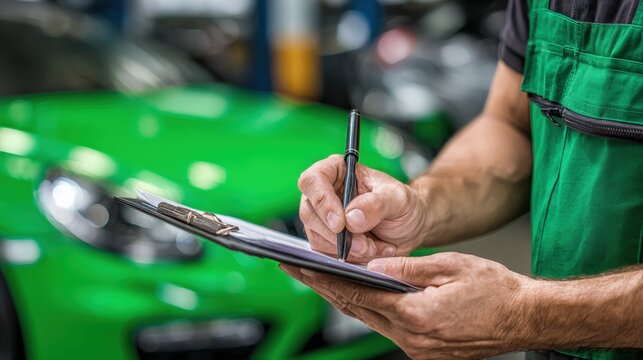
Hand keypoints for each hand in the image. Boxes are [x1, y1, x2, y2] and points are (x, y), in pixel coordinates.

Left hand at [280, 252, 530, 359]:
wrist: (525, 318)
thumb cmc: (496, 289)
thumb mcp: (450, 267)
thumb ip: (407, 268)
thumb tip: (370, 266)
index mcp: (417, 315)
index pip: (358, 294)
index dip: (324, 279)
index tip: (299, 265)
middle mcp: (413, 339)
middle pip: (356, 310)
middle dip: (324, 287)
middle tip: (295, 268)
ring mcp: (417, 350)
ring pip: (369, 320)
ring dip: (343, 298)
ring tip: (318, 277)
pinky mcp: (423, 352)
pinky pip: (386, 327)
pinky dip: (367, 309)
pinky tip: (357, 294)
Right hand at [298, 155, 427, 262]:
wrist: (411, 228)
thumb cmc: (404, 205)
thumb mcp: (398, 199)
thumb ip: (376, 204)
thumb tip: (350, 218)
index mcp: (338, 171)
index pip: (313, 180)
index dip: (321, 201)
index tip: (340, 224)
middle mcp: (325, 192)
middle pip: (309, 213)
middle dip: (337, 235)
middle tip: (365, 244)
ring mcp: (322, 218)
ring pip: (316, 237)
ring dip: (346, 249)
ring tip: (374, 247)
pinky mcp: (326, 240)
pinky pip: (326, 253)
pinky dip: (349, 257)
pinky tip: (371, 251)